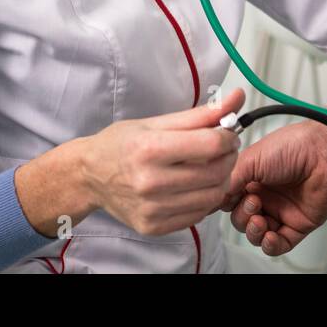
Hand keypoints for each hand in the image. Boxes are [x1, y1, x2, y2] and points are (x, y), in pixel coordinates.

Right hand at [80, 88, 244, 236]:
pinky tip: (194, 186)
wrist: (89, 176)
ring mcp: (152, 209)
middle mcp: (150, 182)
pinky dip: (204, 199)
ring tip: (210, 167)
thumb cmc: (121, 144)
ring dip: (221, 179)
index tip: (228, 133)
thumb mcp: (156, 122)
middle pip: (215, 172)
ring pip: (211, 197)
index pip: (211, 145)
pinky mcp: (153, 227)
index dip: (228, 137)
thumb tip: (237, 98)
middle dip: (228, 157)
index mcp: (150, 149)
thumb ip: (201, 114)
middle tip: (223, 149)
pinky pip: (197, 215)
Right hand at [221, 120, 326, 256]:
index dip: (225, 203)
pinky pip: (279, 244)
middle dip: (242, 216)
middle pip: (240, 219)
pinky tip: (268, 235)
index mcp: (252, 177)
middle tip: (253, 202)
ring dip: (253, 231)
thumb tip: (214, 197)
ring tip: (259, 218)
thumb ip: (229, 180)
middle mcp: (265, 194)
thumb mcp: (251, 159)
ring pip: (257, 234)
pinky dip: (270, 244)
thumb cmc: (293, 147)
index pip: (229, 199)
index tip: (224, 201)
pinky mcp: (298, 224)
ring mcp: (281, 210)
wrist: (324, 154)